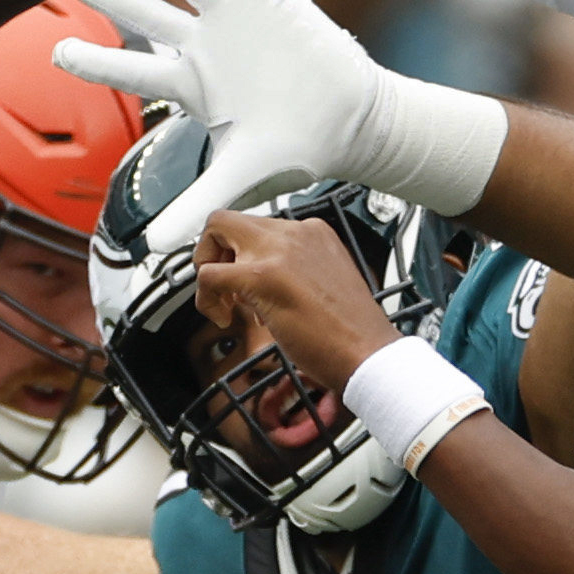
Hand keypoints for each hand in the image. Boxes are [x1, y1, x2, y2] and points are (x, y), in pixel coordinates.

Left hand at [54, 0, 396, 253]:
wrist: (350, 120)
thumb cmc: (293, 144)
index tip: (56, 50)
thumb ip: (198, 203)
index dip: (95, 60)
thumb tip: (154, 249)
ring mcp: (235, 15)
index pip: (131, 68)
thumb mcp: (241, 175)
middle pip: (143, 11)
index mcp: (190, 83)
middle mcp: (203, 42)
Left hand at [191, 210, 401, 391]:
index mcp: (313, 232)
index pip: (258, 226)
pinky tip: (222, 317)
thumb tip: (254, 277)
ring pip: (215, 230)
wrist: (368, 354)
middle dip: (215, 251)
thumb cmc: (350, 331)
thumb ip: (290, 269)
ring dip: (209, 268)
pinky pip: (208, 274)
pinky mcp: (261, 276)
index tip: (245, 280)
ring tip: (227, 303)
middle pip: (230, 219)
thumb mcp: (324, 281)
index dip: (243, 254)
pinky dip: (204, 297)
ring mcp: (278, 250)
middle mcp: (295, 232)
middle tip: (224, 285)